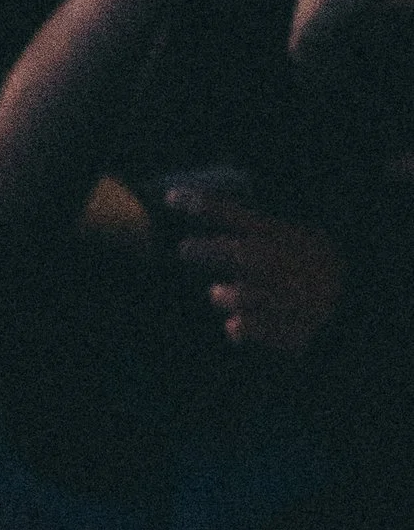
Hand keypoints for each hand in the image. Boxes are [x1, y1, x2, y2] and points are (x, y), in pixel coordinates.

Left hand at [168, 195, 345, 352]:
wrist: (358, 306)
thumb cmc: (316, 267)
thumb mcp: (294, 237)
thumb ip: (254, 230)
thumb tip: (206, 216)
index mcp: (285, 237)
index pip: (238, 215)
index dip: (203, 205)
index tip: (170, 197)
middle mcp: (288, 266)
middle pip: (246, 255)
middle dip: (210, 251)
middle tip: (183, 249)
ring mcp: (295, 299)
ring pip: (254, 296)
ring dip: (230, 295)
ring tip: (215, 293)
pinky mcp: (299, 331)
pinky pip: (266, 331)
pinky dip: (248, 329)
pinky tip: (232, 327)